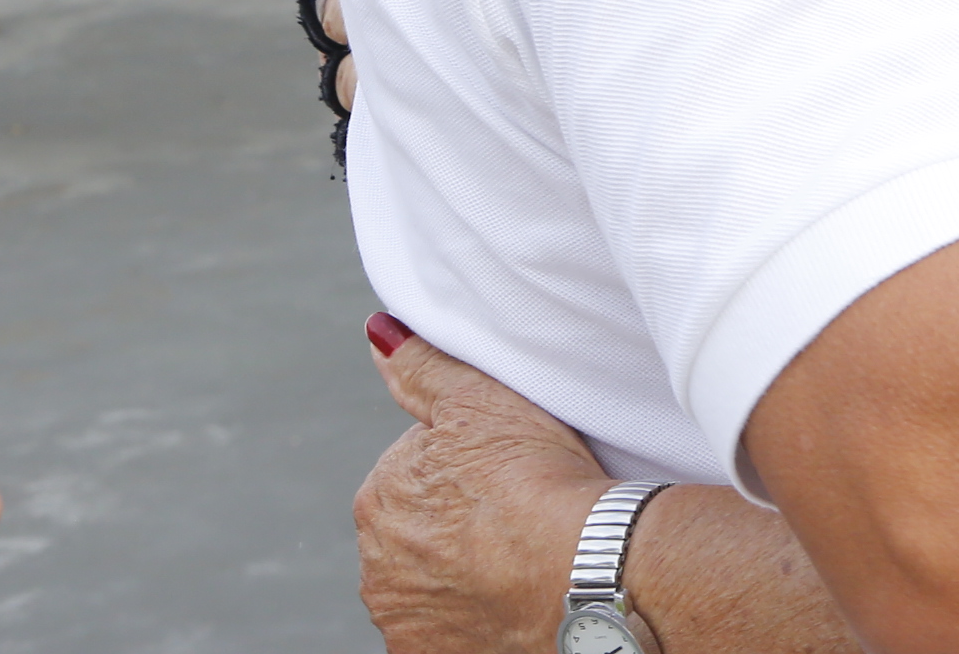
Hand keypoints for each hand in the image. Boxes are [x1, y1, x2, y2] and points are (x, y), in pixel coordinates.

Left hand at [357, 318, 612, 653]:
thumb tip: (378, 334)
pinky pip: (446, 631)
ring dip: (463, 573)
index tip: (507, 473)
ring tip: (520, 559)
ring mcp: (402, 620)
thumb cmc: (538, 480)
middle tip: (515, 513)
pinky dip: (472, 618)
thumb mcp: (479, 398)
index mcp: (377, 497)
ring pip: (432, 584)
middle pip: (417, 531)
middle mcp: (375, 565)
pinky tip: (511, 600)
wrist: (583, 573)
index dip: (466, 466)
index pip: (413, 472)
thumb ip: (420, 367)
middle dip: (454, 523)